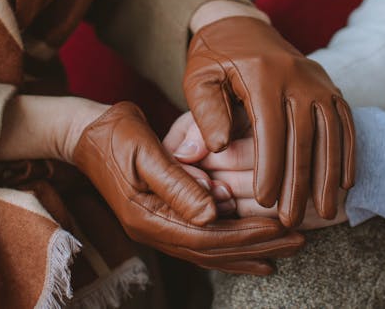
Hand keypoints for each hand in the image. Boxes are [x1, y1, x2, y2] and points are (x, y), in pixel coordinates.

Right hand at [72, 102, 304, 274]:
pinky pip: (202, 242)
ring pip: (209, 252)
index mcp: (148, 217)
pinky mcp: (162, 219)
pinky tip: (254, 249)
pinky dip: (231, 247)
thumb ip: (177, 182)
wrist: (84, 132)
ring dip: (249, 251)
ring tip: (287, 248)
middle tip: (299, 239)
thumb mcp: (145, 151)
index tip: (282, 227)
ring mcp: (156, 228)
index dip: (246, 234)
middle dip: (258, 245)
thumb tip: (213, 212)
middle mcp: (153, 231)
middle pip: (213, 250)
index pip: (206, 236)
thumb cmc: (114, 133)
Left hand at [183, 16, 355, 226]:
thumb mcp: (198, 78)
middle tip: (291, 219)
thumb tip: (216, 148)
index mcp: (263, 75)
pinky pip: (345, 123)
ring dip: (329, 175)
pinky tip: (345, 183)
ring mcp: (318, 81)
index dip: (269, 168)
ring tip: (324, 211)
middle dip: (300, 183)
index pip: (270, 130)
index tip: (265, 202)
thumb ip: (204, 111)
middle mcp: (298, 77)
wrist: (242, 23)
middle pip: (303, 137)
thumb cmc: (215, 56)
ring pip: (330, 133)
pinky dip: (347, 153)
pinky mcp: (330, 86)